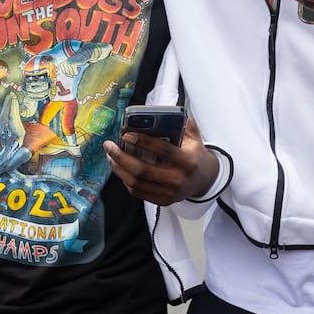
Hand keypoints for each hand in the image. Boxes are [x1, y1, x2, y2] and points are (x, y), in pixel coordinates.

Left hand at [103, 117, 218, 205]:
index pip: (162, 151)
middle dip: (121, 157)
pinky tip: (120, 168)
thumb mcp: (194, 137)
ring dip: (118, 169)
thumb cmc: (195, 155)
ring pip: (136, 183)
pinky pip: (137, 192)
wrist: (204, 180)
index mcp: (187, 161)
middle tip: (109, 146)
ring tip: (110, 156)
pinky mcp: (163, 201)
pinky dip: (125, 180)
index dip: (143, 142)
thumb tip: (162, 112)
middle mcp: (178, 179)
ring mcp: (169, 193)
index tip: (126, 135)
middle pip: (142, 170)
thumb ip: (182, 124)